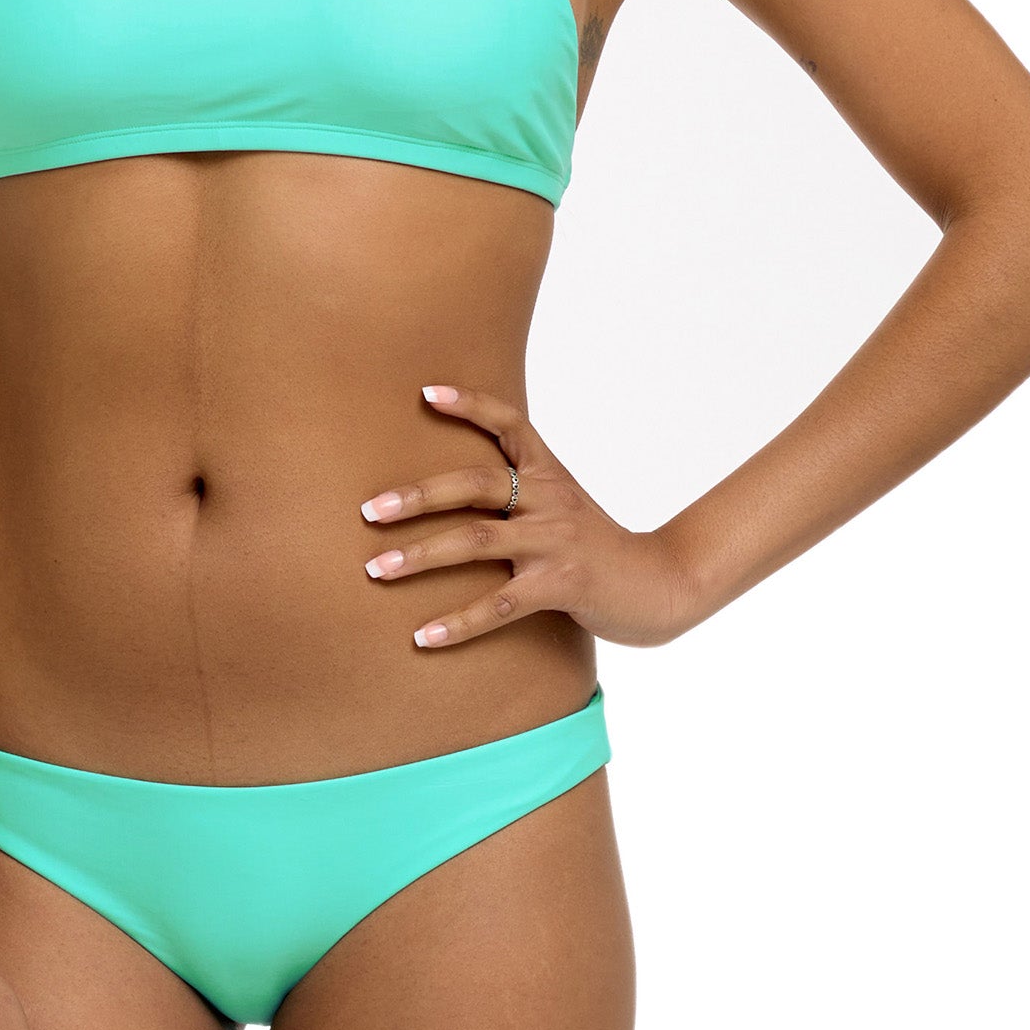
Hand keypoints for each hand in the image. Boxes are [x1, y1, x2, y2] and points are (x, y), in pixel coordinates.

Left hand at [358, 383, 701, 651]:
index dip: (470, 404)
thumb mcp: (563, 506)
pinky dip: (458, 622)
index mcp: (549, 474)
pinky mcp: (561, 586)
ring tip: (375, 569)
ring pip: (476, 541)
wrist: (662, 585)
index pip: (510, 424)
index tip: (426, 393)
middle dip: (416, 496)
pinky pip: (499, 605)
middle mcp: (550, 499)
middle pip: (474, 483)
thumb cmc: (598, 547)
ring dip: (420, 556)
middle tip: (367, 510)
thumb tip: (455, 489)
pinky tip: (422, 636)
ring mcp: (555, 542)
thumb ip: (520, 493)